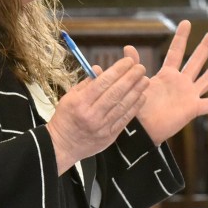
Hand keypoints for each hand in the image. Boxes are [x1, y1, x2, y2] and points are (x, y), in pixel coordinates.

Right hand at [46, 57, 148, 173]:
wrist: (62, 146)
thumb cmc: (64, 119)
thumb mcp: (68, 98)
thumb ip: (85, 84)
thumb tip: (98, 69)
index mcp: (80, 103)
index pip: (102, 82)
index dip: (117, 70)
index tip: (128, 62)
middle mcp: (91, 114)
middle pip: (115, 93)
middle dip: (130, 78)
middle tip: (140, 68)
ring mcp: (102, 126)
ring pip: (123, 105)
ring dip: (136, 91)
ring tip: (145, 79)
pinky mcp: (109, 136)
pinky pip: (125, 119)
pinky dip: (135, 107)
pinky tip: (142, 96)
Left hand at [124, 20, 207, 144]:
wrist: (138, 130)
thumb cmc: (134, 108)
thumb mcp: (134, 83)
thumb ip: (133, 65)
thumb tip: (128, 46)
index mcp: (166, 76)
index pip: (175, 52)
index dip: (181, 37)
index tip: (186, 22)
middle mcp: (179, 83)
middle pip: (195, 61)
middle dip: (204, 47)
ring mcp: (188, 96)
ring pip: (206, 78)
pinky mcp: (193, 109)